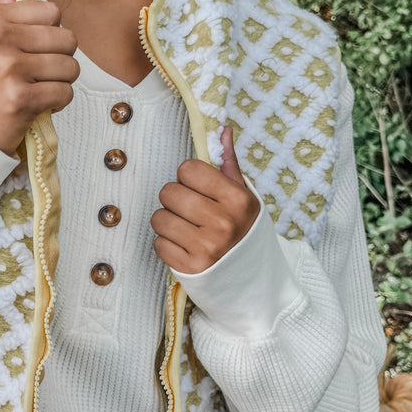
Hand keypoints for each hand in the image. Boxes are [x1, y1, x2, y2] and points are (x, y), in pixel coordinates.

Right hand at [0, 0, 78, 154]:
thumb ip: (5, 5)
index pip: (52, 12)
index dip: (50, 34)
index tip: (31, 49)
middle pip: (67, 38)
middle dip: (60, 59)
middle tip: (37, 73)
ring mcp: (9, 68)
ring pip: (71, 67)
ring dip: (60, 82)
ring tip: (37, 89)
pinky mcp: (22, 97)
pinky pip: (65, 93)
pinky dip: (57, 103)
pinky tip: (37, 104)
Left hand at [151, 126, 259, 273]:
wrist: (254, 281)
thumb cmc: (244, 232)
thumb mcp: (244, 197)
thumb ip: (229, 164)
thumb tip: (223, 129)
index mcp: (237, 200)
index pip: (188, 169)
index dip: (188, 178)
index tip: (198, 190)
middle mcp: (222, 222)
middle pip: (168, 192)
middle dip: (174, 200)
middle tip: (189, 212)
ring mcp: (206, 247)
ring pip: (158, 218)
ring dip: (167, 223)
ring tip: (186, 229)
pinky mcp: (189, 268)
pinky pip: (158, 244)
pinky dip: (167, 245)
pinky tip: (185, 248)